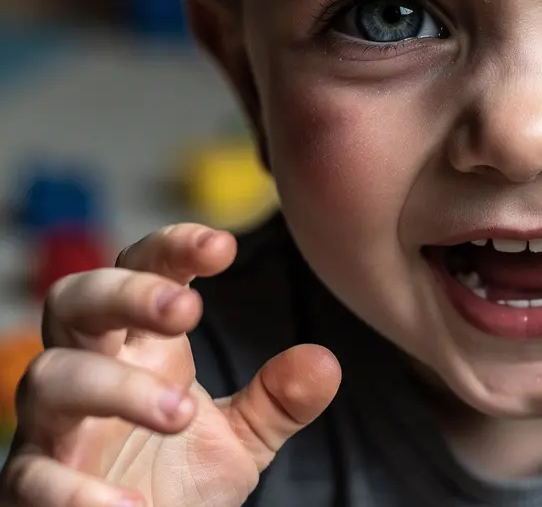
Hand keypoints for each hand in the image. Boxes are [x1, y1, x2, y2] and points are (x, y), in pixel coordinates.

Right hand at [0, 224, 341, 506]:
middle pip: (77, 301)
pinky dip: (77, 491)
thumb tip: (325, 363)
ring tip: (180, 413)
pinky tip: (129, 506)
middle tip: (187, 309)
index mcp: (141, 350)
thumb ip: (278, 401)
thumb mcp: (240, 441)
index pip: (142, 273)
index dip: (173, 249)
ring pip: (51, 377)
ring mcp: (54, 429)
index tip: (223, 246)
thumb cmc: (175, 482)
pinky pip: (33, 478)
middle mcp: (88, 372)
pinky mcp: (32, 489)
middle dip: (127, 293)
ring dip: (115, 386)